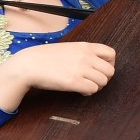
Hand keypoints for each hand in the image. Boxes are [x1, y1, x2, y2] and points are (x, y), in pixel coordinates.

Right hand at [0, 41, 117, 111]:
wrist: (28, 65)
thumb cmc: (45, 57)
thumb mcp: (68, 48)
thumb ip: (83, 53)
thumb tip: (96, 64)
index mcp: (85, 46)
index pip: (111, 54)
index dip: (109, 64)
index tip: (100, 70)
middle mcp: (86, 56)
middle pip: (110, 71)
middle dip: (103, 78)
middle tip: (93, 81)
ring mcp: (81, 69)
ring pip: (103, 81)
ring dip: (96, 86)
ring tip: (85, 86)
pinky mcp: (74, 82)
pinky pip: (93, 89)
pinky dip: (88, 92)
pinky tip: (80, 91)